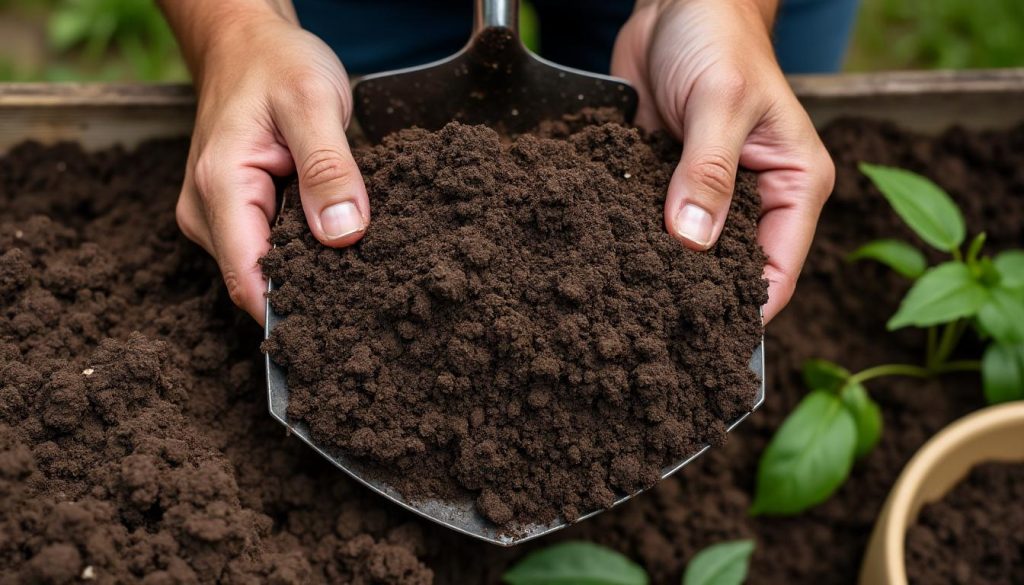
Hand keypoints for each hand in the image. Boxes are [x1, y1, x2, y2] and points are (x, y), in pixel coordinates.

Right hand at [168, 6, 368, 323]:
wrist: (245, 42)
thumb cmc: (276, 64)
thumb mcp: (314, 103)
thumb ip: (329, 168)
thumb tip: (344, 237)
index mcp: (220, 188)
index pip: (250, 281)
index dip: (295, 310)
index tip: (347, 318)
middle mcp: (206, 212)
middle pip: (259, 282)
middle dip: (311, 291)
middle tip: (370, 291)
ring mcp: (215, 216)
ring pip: (266, 269)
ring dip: (310, 270)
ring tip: (358, 260)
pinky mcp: (232, 214)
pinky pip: (269, 249)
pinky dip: (304, 249)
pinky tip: (335, 238)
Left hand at [611, 0, 834, 321]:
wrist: (676, 3)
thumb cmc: (718, 38)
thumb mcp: (721, 101)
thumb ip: (708, 171)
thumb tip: (691, 242)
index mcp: (792, 185)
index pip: (778, 271)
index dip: (745, 309)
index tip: (701, 338)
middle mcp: (753, 197)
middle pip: (730, 271)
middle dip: (695, 296)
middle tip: (648, 330)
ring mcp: (706, 193)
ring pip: (685, 252)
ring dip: (656, 270)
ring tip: (619, 306)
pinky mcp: (666, 183)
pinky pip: (649, 223)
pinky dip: (629, 239)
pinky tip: (602, 262)